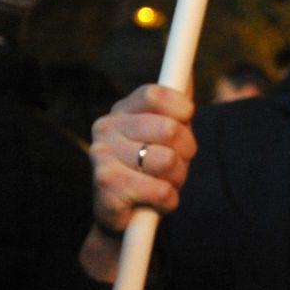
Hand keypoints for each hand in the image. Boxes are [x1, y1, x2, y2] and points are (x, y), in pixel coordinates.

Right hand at [82, 85, 196, 277]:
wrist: (124, 218)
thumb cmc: (151, 170)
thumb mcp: (167, 134)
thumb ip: (176, 104)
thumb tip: (187, 72)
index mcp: (122, 110)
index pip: (154, 93)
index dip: (180, 108)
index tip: (186, 120)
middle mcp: (106, 127)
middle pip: (169, 129)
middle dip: (185, 151)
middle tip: (175, 164)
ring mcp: (102, 155)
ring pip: (167, 161)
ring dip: (177, 179)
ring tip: (163, 183)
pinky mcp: (106, 184)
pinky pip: (161, 190)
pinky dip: (168, 201)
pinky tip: (154, 202)